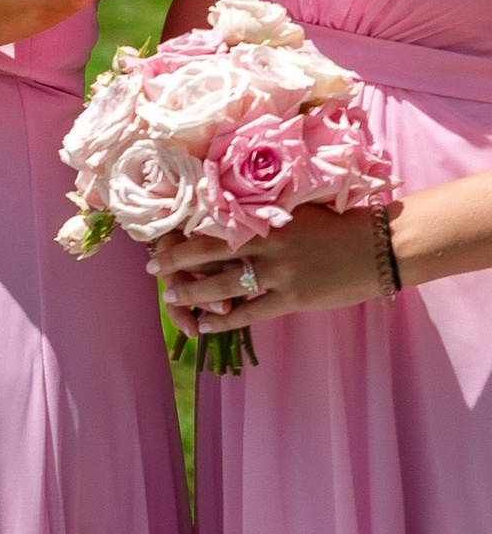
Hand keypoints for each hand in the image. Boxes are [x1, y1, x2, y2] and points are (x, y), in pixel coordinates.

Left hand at [155, 203, 393, 328]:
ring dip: (191, 293)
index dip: (184, 231)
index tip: (163, 236)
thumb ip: (264, 213)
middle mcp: (266, 241)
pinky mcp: (293, 297)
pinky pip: (248, 312)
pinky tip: (205, 324)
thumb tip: (230, 216)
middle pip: (206, 251)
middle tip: (153, 268)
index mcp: (266, 215)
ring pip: (221, 284)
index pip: (211, 222)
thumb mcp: (297, 208)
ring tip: (171, 299)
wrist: (380, 246)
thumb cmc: (340, 222)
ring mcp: (279, 271)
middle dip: (175, 261)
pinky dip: (223, 319)